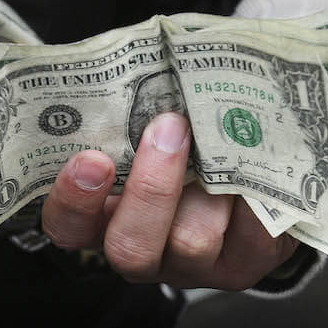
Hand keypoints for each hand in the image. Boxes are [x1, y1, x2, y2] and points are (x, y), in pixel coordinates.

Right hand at [41, 112, 298, 289]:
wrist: (245, 176)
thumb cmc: (180, 140)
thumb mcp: (143, 128)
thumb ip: (130, 113)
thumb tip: (139, 63)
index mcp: (100, 219)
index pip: (67, 225)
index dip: (74, 198)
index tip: (92, 158)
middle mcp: (141, 249)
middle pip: (129, 248)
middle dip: (151, 188)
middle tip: (169, 126)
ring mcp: (192, 265)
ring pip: (192, 242)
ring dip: (211, 187)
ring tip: (228, 137)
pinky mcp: (245, 263)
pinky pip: (253, 236)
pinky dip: (257, 190)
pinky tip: (261, 157)